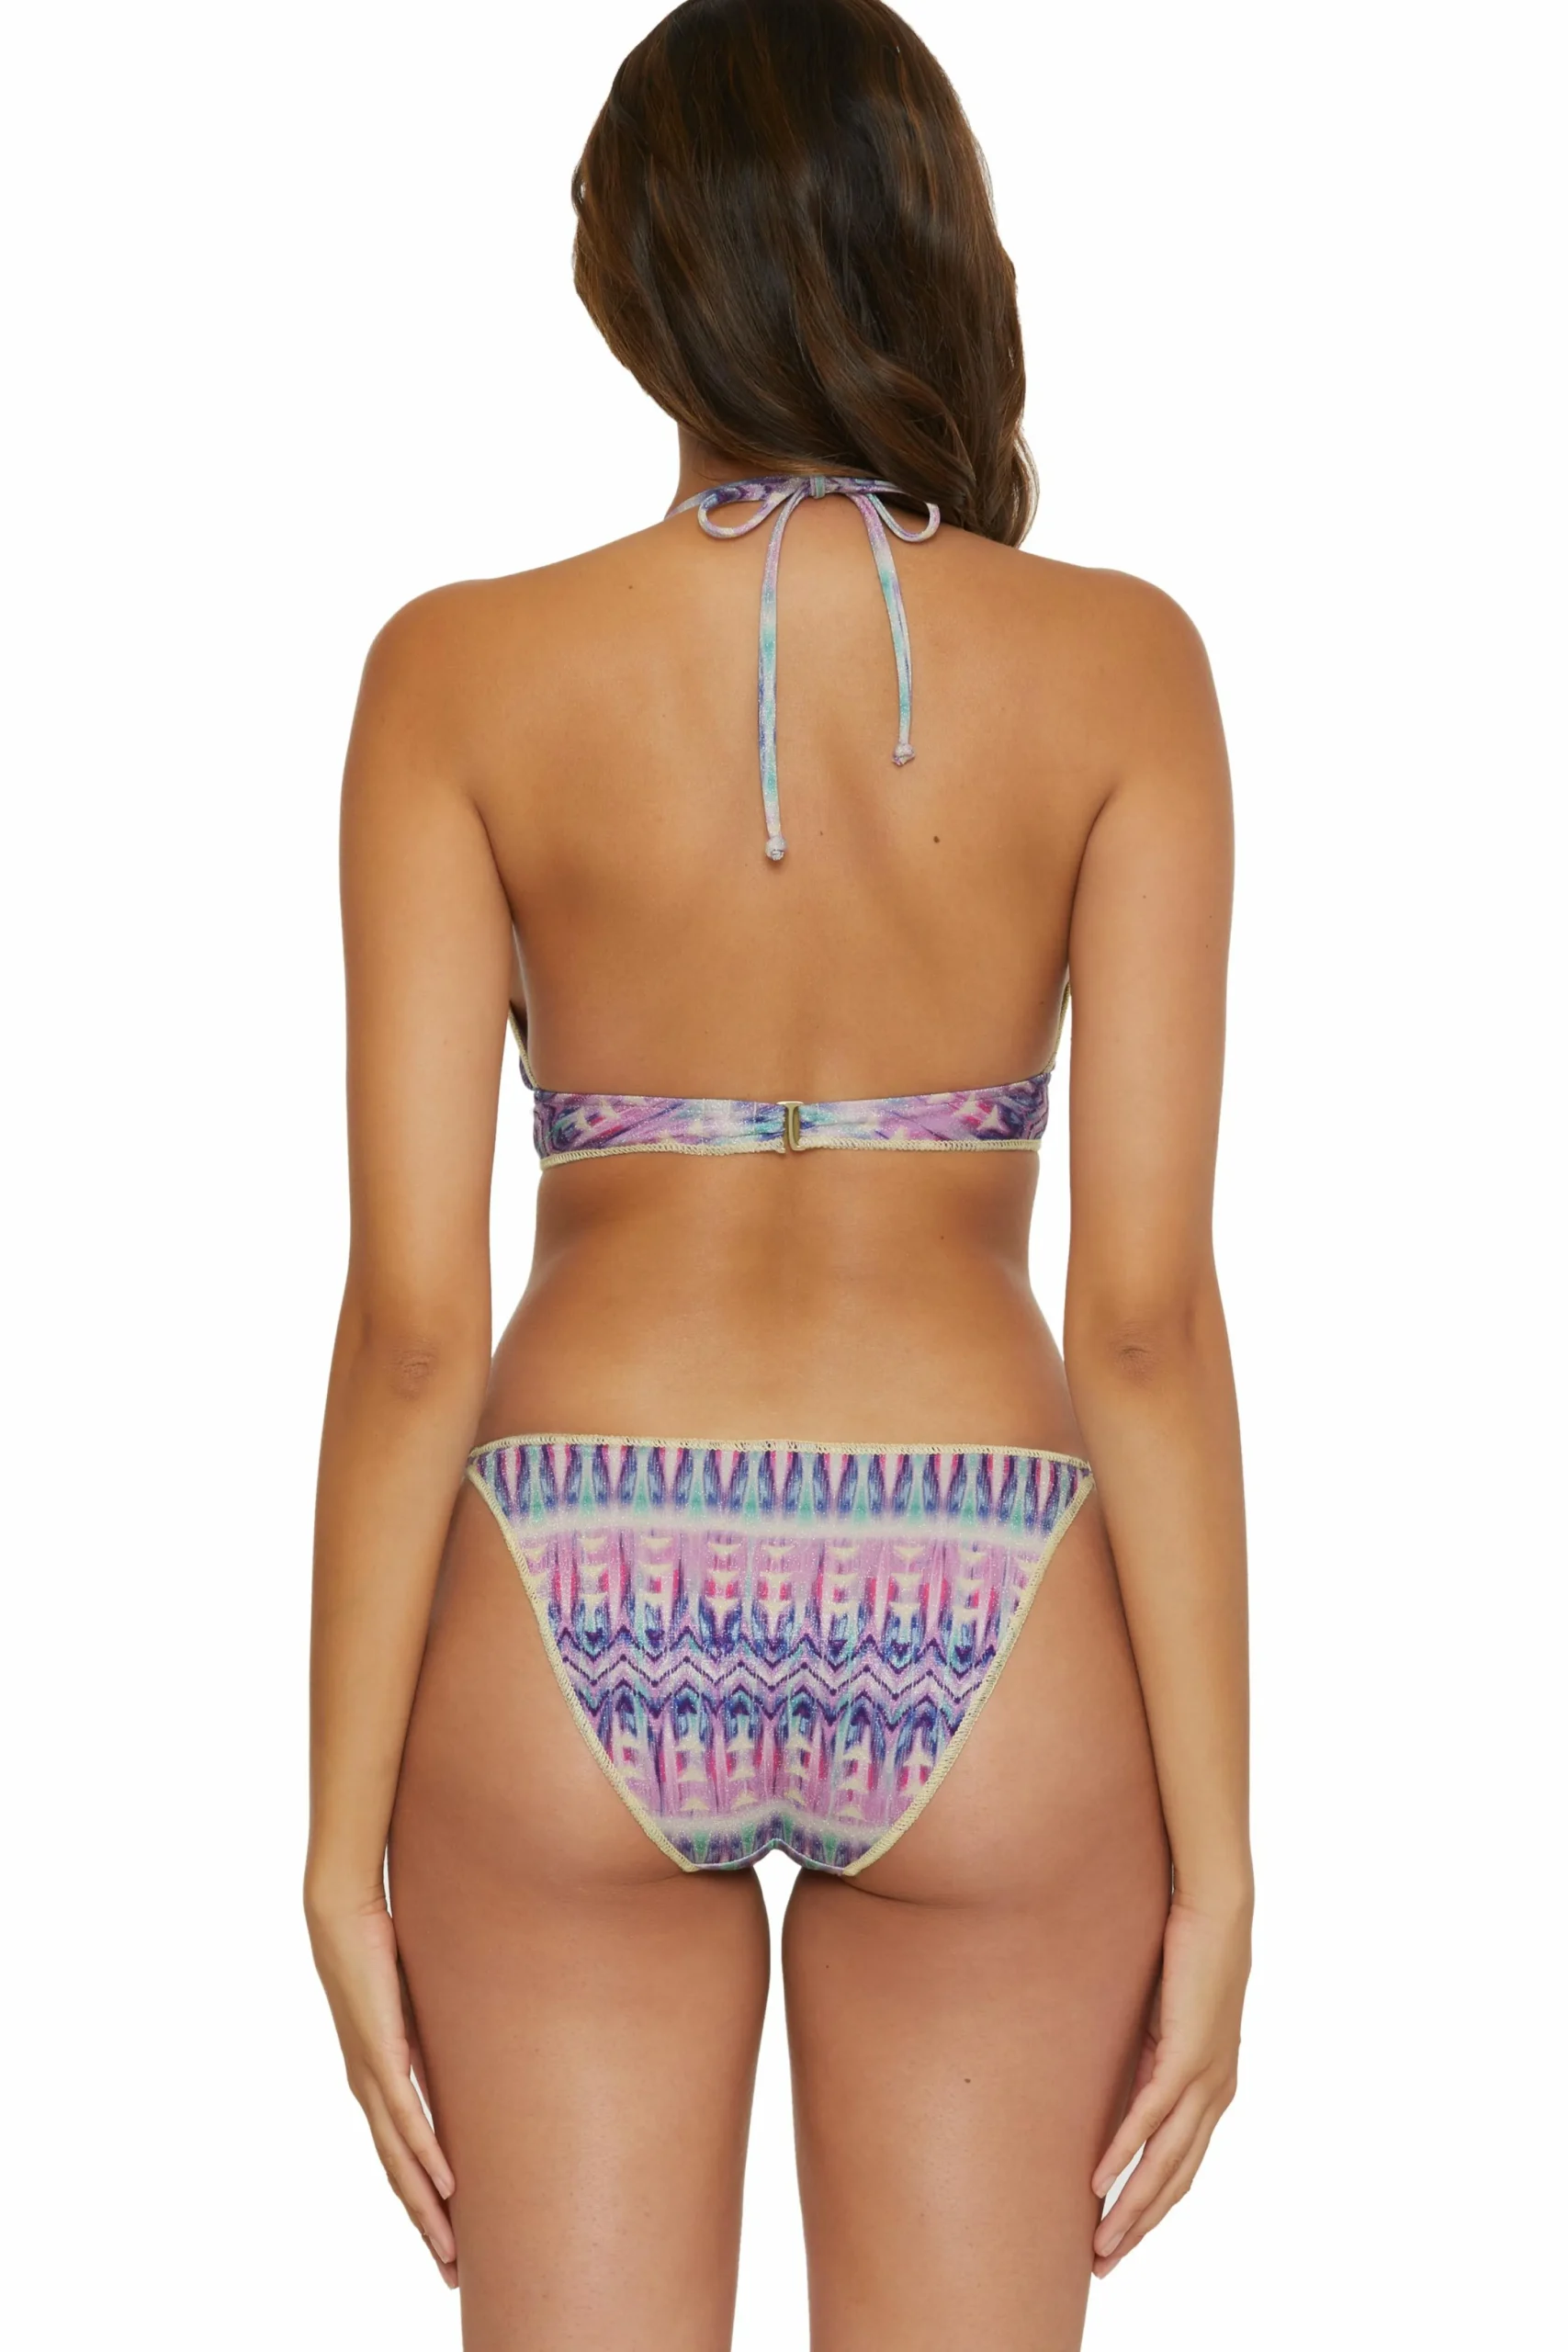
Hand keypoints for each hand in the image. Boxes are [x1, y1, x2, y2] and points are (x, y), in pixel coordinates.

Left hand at [307, 1889, 457, 2285]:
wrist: (341, 1914)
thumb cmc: (377, 1951)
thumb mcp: (417, 2006)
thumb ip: (433, 2037)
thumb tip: (466, 2054)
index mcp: (375, 2083)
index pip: (400, 2159)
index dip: (422, 2204)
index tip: (446, 2242)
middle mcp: (369, 2090)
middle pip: (399, 2178)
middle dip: (426, 2228)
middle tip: (450, 2273)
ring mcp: (371, 2076)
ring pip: (401, 2161)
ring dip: (427, 2209)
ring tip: (449, 2250)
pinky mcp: (380, 2054)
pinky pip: (407, 2118)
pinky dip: (426, 2156)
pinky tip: (446, 2184)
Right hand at [1091, 1894, 1249, 2275]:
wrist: (1216, 1909)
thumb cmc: (1188, 1954)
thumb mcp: (1162, 2020)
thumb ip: (1147, 2058)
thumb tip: (1118, 2084)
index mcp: (1212, 2090)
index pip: (1180, 2167)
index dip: (1150, 2208)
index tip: (1119, 2239)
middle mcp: (1215, 2094)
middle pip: (1174, 2179)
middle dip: (1138, 2226)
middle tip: (1103, 2263)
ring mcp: (1204, 2078)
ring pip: (1165, 2161)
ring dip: (1130, 2206)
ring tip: (1100, 2240)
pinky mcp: (1186, 2054)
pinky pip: (1151, 2116)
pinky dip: (1125, 2152)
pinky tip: (1101, 2178)